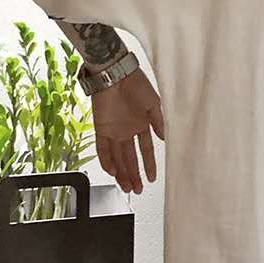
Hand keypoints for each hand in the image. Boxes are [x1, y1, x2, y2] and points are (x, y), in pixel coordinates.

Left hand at [91, 66, 164, 194]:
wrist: (116, 74)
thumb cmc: (137, 85)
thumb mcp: (153, 103)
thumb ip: (158, 121)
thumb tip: (163, 138)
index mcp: (141, 124)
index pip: (146, 150)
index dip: (149, 164)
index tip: (152, 178)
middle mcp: (127, 130)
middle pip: (130, 158)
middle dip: (134, 174)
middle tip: (137, 189)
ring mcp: (113, 131)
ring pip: (117, 157)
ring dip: (121, 172)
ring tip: (126, 186)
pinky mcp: (100, 128)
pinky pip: (102, 149)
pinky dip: (106, 161)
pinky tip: (112, 171)